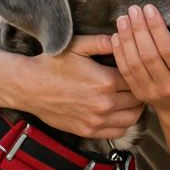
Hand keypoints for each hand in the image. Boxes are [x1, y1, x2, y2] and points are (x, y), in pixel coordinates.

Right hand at [23, 35, 143, 138]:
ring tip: (132, 98)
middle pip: (137, 100)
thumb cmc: (52, 64)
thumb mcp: (77, 46)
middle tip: (139, 83)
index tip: (138, 69)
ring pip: (132, 119)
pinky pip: (118, 132)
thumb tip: (123, 37)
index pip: (137, 78)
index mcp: (105, 81)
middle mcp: (104, 104)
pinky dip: (124, 124)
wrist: (29, 87)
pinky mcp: (88, 131)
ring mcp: (97, 120)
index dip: (139, 72)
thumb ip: (103, 41)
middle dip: (140, 90)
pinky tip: (120, 113)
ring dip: (136, 109)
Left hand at [112, 4, 169, 114]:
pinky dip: (119, 53)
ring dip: (127, 39)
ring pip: (134, 63)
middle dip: (139, 30)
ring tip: (123, 19)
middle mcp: (168, 85)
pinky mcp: (137, 92)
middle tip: (134, 10)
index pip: (168, 50)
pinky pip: (125, 71)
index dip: (157, 29)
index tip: (150, 9)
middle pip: (149, 55)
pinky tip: (116, 36)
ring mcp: (150, 91)